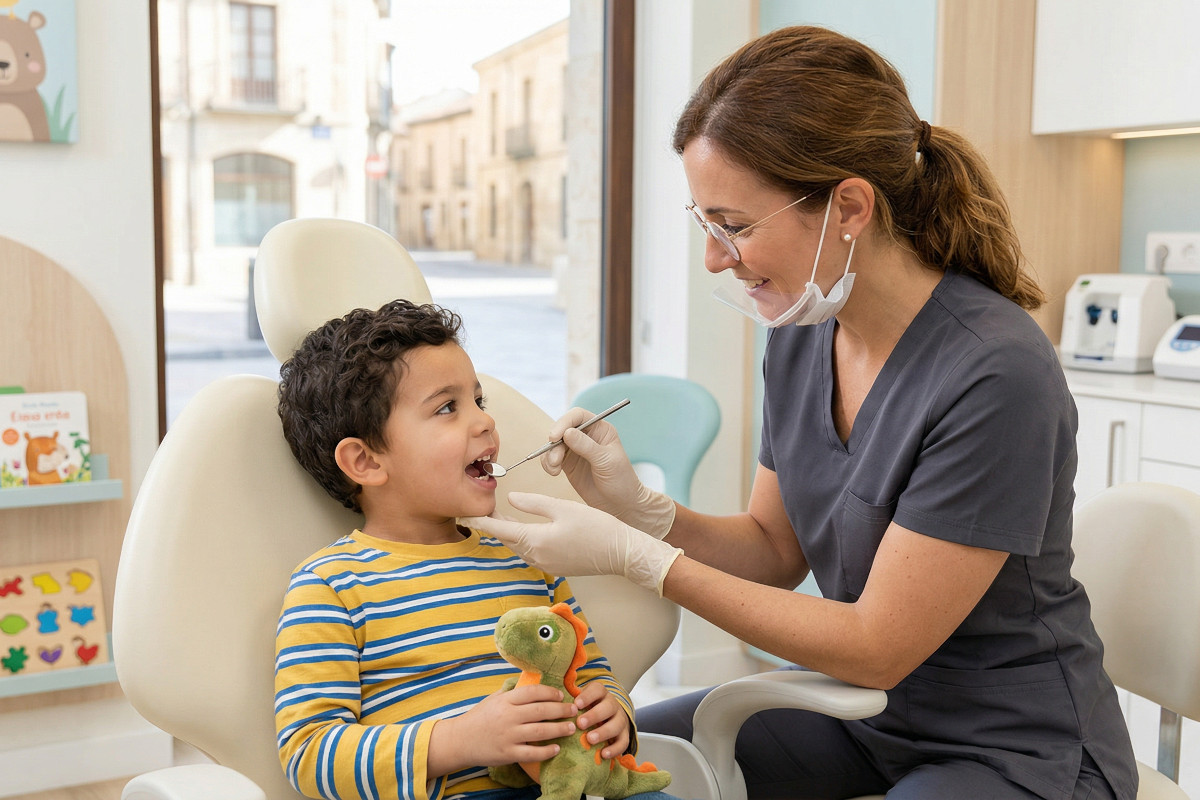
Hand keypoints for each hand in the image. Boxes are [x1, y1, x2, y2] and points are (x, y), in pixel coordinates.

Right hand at [432, 684, 577, 772]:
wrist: (460, 740)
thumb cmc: (480, 717)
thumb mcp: (494, 699)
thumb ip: (512, 692)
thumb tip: (533, 681)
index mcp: (506, 701)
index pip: (533, 692)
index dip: (550, 692)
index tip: (562, 695)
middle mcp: (508, 716)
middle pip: (541, 710)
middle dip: (561, 710)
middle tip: (574, 710)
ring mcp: (508, 736)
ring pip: (540, 731)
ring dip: (559, 729)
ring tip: (571, 728)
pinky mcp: (507, 753)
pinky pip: (532, 753)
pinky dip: (546, 751)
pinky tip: (556, 748)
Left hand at [461, 492, 682, 594]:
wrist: (621, 553)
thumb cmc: (596, 527)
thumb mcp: (563, 507)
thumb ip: (534, 503)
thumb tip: (511, 498)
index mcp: (536, 540)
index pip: (500, 530)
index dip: (481, 521)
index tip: (465, 515)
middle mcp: (537, 556)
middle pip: (508, 539)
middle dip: (494, 526)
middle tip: (482, 510)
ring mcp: (547, 564)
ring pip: (519, 547)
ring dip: (509, 533)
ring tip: (500, 517)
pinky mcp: (556, 566)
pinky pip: (532, 552)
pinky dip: (523, 540)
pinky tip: (525, 530)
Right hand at [541, 408, 675, 538]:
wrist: (620, 504)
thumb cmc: (621, 480)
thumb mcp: (606, 461)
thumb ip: (587, 446)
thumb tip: (567, 432)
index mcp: (600, 429)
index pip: (578, 416)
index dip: (564, 422)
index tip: (554, 437)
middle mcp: (586, 436)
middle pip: (562, 428)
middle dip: (554, 442)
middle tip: (554, 460)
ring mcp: (576, 449)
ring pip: (554, 444)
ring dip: (549, 455)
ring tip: (554, 469)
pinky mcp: (568, 464)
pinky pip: (551, 458)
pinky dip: (548, 464)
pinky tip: (554, 473)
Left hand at [573, 681, 630, 759]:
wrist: (610, 716)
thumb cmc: (589, 709)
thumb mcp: (582, 701)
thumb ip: (571, 702)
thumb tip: (553, 703)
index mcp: (601, 694)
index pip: (597, 690)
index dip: (587, 696)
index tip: (576, 704)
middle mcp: (612, 705)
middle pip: (608, 707)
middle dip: (594, 715)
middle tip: (580, 723)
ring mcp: (620, 720)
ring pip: (617, 724)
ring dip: (603, 732)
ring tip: (590, 739)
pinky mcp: (624, 735)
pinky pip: (623, 742)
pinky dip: (614, 749)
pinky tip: (603, 754)